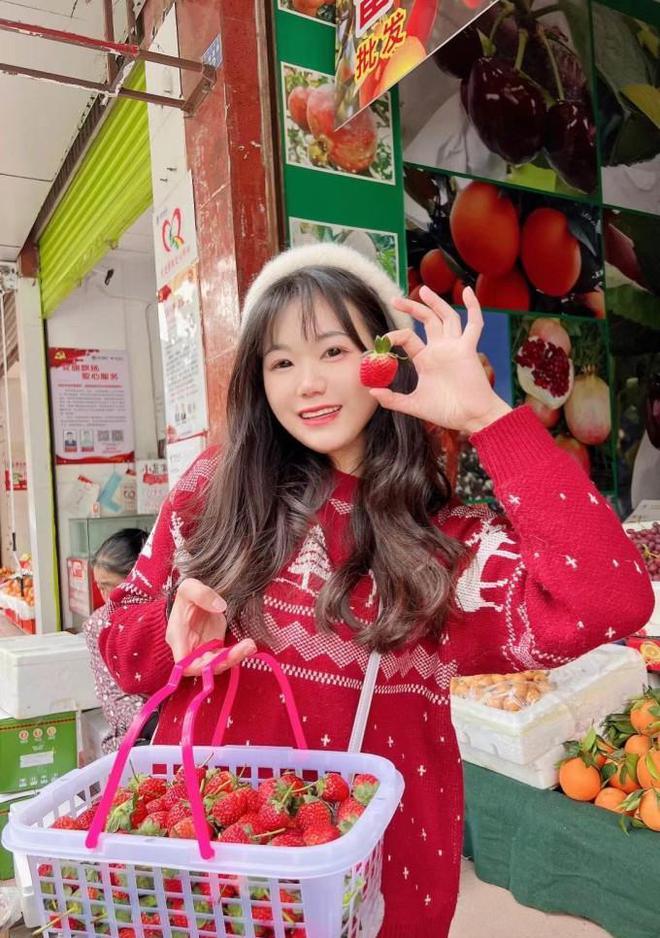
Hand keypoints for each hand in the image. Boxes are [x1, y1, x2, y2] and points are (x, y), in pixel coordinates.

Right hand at [166, 578, 255, 676]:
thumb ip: (201, 594)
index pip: (183, 662)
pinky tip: (249, 645)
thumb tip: (219, 606)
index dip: (197, 667)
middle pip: (203, 667)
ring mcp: (203, 649)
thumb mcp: (189, 587)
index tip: (215, 658)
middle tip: (244, 648)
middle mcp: (189, 648)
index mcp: (178, 637)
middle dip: (223, 661)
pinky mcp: (215, 647)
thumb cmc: (188, 594)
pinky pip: (225, 656)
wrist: (196, 597)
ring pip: (217, 664)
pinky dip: (238, 653)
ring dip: (234, 658)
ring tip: (250, 645)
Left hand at [371, 285, 511, 433]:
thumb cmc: (446, 412)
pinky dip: (473, 307)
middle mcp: (440, 349)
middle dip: (412, 307)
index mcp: (426, 359)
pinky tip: (468, 291)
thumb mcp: (414, 405)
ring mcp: (455, 347)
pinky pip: (474, 324)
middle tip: (395, 300)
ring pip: (447, 316)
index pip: (408, 337)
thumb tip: (372, 392)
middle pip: (427, 320)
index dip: (393, 336)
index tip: (380, 343)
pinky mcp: (468, 349)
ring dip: (436, 302)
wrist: (471, 418)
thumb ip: (393, 400)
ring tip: (423, 290)